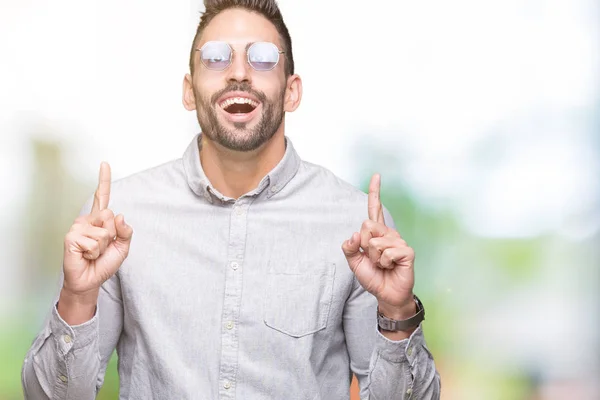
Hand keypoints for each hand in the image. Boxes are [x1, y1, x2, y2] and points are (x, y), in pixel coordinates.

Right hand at [62, 162, 132, 297]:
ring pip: (104, 232)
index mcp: (99, 220)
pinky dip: (94, 252)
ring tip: (93, 253)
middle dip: (112, 236)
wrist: (90, 281)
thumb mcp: (123, 247)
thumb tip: (120, 216)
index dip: (103, 180)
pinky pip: (94, 242)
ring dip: (103, 247)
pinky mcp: (71, 237)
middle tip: (102, 247)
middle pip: (110, 216)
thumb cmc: (104, 263)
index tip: (105, 163)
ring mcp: (77, 227)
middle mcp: (87, 220)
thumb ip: (126, 231)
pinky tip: (86, 255)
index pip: (101, 196)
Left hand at [342, 174, 414, 317]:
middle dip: (364, 245)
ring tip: (382, 265)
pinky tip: (390, 267)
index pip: (375, 208)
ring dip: (374, 258)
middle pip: (366, 225)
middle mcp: (388, 233)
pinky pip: (387, 252)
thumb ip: (349, 248)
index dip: (375, 192)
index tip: (376, 175)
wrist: (386, 294)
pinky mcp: (407, 251)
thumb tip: (354, 235)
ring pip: (375, 243)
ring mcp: (399, 241)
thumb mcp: (354, 262)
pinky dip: (384, 263)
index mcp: (376, 233)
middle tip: (373, 258)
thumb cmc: (373, 276)